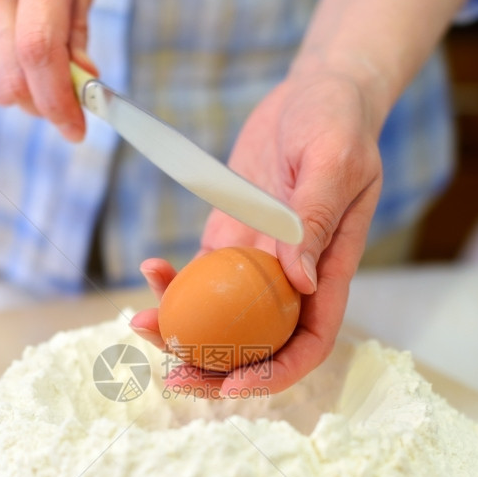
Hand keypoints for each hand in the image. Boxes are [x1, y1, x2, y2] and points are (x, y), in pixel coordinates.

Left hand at [130, 60, 382, 393]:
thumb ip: (315, 219)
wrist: (314, 91)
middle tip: (170, 375)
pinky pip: (198, 277)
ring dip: (181, 334)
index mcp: (328, 272)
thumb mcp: (334, 162)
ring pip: (219, 320)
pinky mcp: (229, 240)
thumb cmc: (337, 122)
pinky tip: (150, 269)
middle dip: (213, 371)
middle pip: (257, 346)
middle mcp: (292, 280)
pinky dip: (171, 283)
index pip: (308, 344)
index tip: (232, 385)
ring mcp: (257, 263)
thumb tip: (297, 280)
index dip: (273, 375)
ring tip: (140, 325)